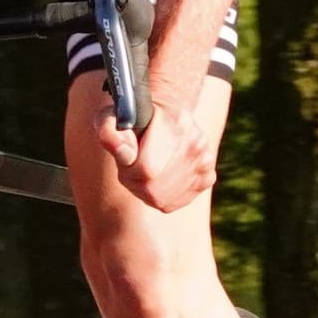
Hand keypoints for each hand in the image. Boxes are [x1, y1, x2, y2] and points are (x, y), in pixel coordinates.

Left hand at [96, 55, 216, 212]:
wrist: (165, 114)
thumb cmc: (132, 117)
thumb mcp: (111, 115)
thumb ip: (109, 131)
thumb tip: (122, 151)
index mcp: (176, 122)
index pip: (147, 170)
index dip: (128, 170)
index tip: (126, 158)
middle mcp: (196, 142)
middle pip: (154, 189)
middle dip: (134, 182)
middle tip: (132, 166)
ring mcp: (205, 161)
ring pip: (163, 199)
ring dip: (145, 191)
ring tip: (143, 170)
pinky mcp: (208, 177)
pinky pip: (175, 202)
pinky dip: (160, 196)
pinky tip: (157, 178)